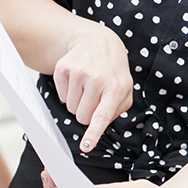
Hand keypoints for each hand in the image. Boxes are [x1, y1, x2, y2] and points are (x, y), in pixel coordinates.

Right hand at [52, 23, 132, 151]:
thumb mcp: (125, 88)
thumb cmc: (112, 70)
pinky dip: (68, 92)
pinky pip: (61, 96)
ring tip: (87, 85)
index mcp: (116, 87)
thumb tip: (100, 125)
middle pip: (82, 116)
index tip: (85, 146)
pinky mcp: (63, 68)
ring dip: (77, 101)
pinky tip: (78, 79)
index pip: (102, 116)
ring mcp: (79, 72)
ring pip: (70, 107)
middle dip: (86, 112)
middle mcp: (97, 79)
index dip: (92, 133)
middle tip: (94, 97)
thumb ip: (117, 109)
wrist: (97, 41)